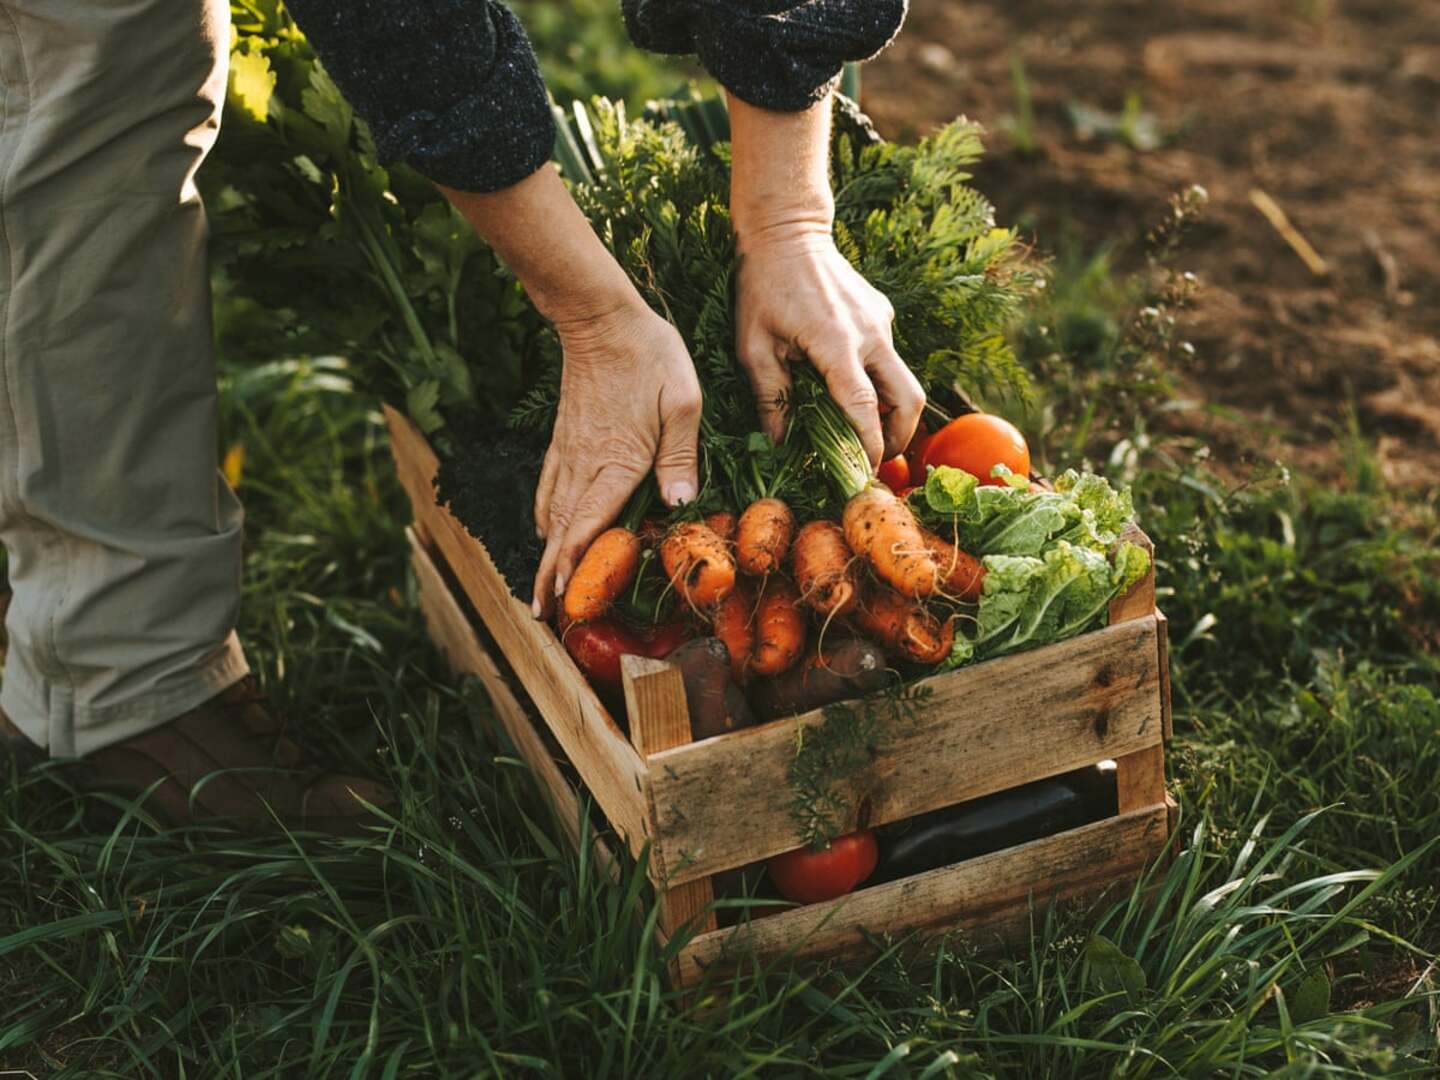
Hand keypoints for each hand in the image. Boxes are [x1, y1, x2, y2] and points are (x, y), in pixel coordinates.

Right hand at [531, 298, 702, 616]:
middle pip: (561, 530)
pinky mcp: (564, 440)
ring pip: (551, 513)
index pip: (589, 524)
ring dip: (546, 552)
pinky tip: (547, 531)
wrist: (600, 316)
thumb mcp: (682, 401)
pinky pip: (549, 488)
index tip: (562, 598)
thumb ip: (680, 455)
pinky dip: (546, 517)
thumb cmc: (649, 355)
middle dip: (550, 575)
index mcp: (616, 461)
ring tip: (542, 588)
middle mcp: (586, 464)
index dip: (574, 564)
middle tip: (543, 614)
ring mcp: (570, 452)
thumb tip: (678, 503)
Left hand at [726, 91, 923, 465]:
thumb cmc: (761, 288)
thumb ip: (769, 397)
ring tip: (864, 431)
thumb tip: (779, 443)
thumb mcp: (752, 346)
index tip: (865, 471)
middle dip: (899, 436)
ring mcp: (881, 321)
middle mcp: (870, 334)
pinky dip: (876, 380)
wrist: (786, 230)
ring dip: (890, 410)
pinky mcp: (882, 313)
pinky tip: (846, 383)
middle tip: (877, 458)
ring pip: (903, 379)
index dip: (869, 445)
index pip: (865, 408)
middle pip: (909, 399)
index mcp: (836, 344)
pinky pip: (887, 356)